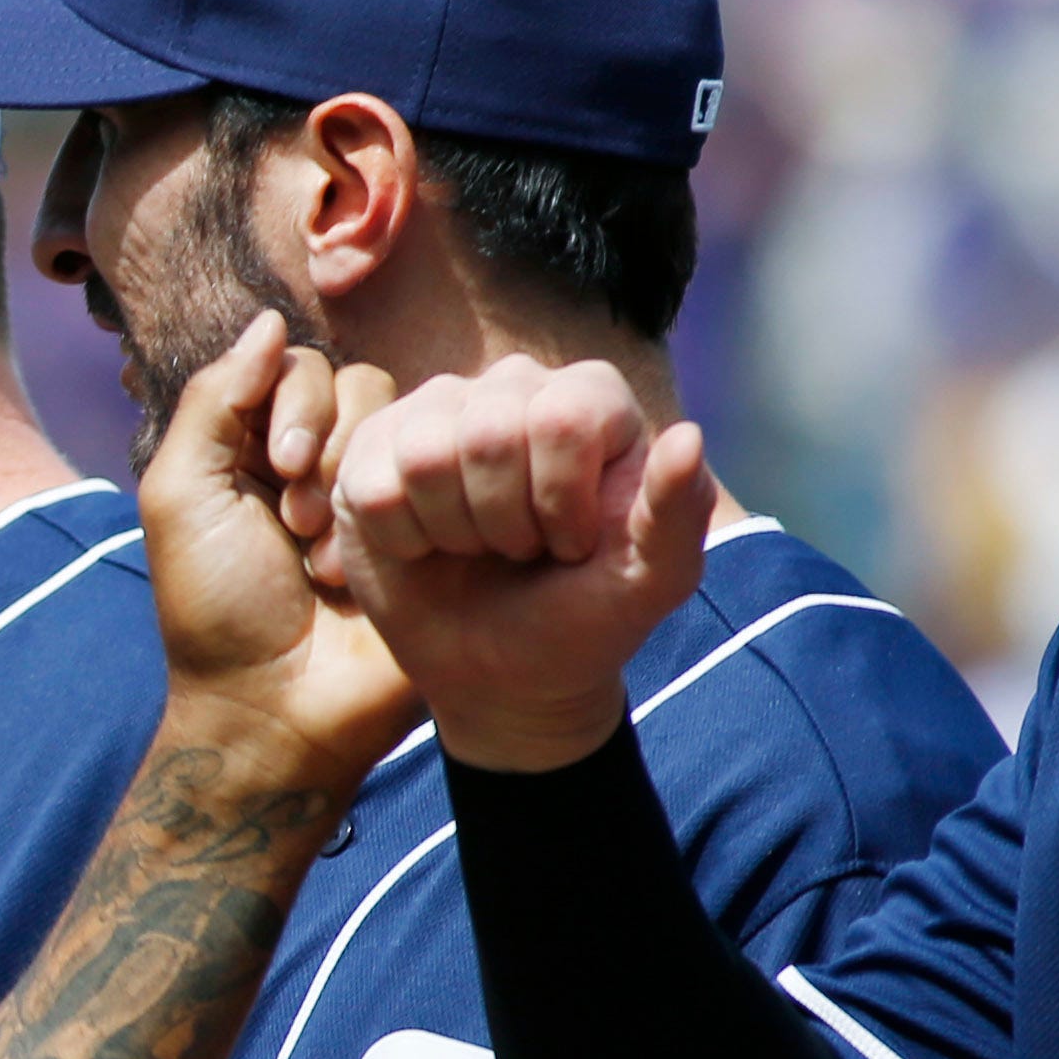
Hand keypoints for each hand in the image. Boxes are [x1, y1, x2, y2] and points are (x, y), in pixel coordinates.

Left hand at [143, 314, 414, 782]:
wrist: (276, 707)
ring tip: (329, 559)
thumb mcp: (182, 496)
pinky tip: (382, 565)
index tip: (281, 469)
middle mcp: (321, 459)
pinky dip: (414, 510)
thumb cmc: (216, 607)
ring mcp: (381, 494)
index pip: (296, 366)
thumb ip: (215, 402)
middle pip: (356, 384)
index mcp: (257, 444)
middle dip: (330, 447)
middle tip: (300, 523)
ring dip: (365, 485)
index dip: (296, 402)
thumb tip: (269, 320)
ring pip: (407, 422)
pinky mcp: (433, 530)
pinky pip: (448, 474)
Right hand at [321, 352, 715, 774]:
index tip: (572, 545)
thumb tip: (687, 437)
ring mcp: (436, 410)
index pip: (561, 419)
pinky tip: (426, 548)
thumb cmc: (582, 618)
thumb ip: (678, 511)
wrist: (503, 674)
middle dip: (503, 523)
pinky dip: (402, 541)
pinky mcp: (372, 449)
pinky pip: (371, 487)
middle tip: (519, 551)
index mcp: (590, 398)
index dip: (560, 504)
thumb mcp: (649, 581)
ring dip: (452, 531)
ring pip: (424, 456)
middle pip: (486, 433)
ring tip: (474, 547)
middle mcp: (513, 385)